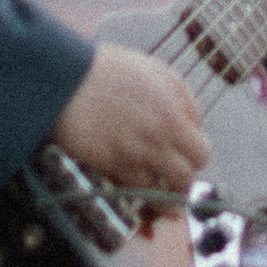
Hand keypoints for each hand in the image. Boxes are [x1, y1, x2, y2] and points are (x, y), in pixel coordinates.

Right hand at [48, 41, 210, 193]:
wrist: (65, 77)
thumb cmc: (104, 70)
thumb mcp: (153, 70)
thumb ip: (179, 97)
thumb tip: (192, 124)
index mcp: (177, 100)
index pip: (201, 146)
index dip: (190, 154)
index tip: (179, 158)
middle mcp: (166, 126)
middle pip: (193, 169)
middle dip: (182, 177)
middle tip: (170, 178)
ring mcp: (143, 147)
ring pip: (172, 189)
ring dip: (166, 194)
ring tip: (159, 196)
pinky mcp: (118, 163)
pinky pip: (141, 190)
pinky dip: (139, 192)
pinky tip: (134, 187)